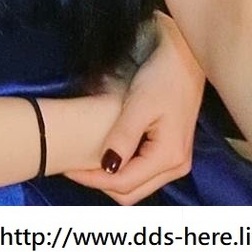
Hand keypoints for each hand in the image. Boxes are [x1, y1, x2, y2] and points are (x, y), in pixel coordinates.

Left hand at [64, 11, 203, 203]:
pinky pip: (144, 172)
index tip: (68, 168)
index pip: (125, 183)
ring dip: (111, 179)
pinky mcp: (171, 151)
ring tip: (84, 162)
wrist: (184, 59)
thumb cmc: (162, 78)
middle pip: (132, 192)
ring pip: (138, 185)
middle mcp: (176, 166)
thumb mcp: (139, 105)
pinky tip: (106, 155)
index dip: (93, 179)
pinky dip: (123, 170)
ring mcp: (176, 160)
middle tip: (72, 167)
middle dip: (100, 183)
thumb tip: (106, 168)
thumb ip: (124, 138)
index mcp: (169, 157)